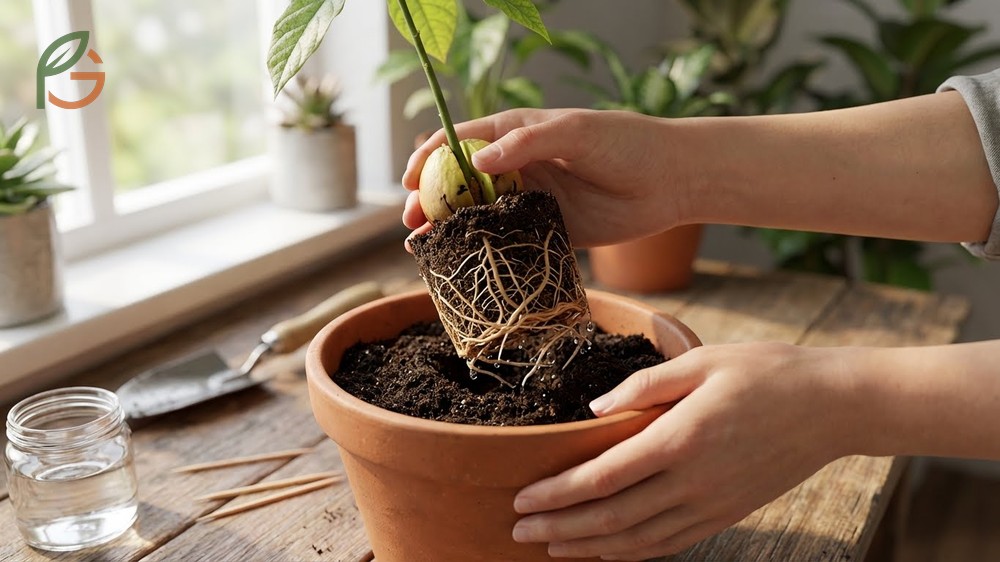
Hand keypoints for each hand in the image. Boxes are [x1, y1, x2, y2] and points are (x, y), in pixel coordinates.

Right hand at [402, 108, 685, 248]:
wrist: (671, 180)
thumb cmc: (626, 143)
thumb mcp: (575, 132)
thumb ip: (527, 143)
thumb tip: (477, 162)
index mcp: (517, 133)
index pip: (461, 142)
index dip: (430, 159)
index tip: (410, 180)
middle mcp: (518, 167)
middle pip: (461, 183)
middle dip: (430, 199)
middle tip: (410, 220)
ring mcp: (531, 201)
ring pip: (479, 215)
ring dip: (449, 228)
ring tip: (422, 246)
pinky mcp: (549, 231)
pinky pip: (509, 242)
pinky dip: (484, 252)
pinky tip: (462, 264)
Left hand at [510, 342, 855, 559]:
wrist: (834, 407)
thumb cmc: (767, 373)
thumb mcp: (702, 360)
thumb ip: (643, 387)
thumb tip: (593, 411)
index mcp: (681, 438)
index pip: (603, 476)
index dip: (557, 492)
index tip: (521, 498)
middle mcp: (693, 480)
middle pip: (611, 516)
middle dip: (559, 527)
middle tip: (518, 530)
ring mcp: (712, 504)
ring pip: (638, 539)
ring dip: (589, 547)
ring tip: (550, 547)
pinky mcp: (727, 513)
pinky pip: (671, 543)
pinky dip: (632, 553)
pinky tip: (607, 552)